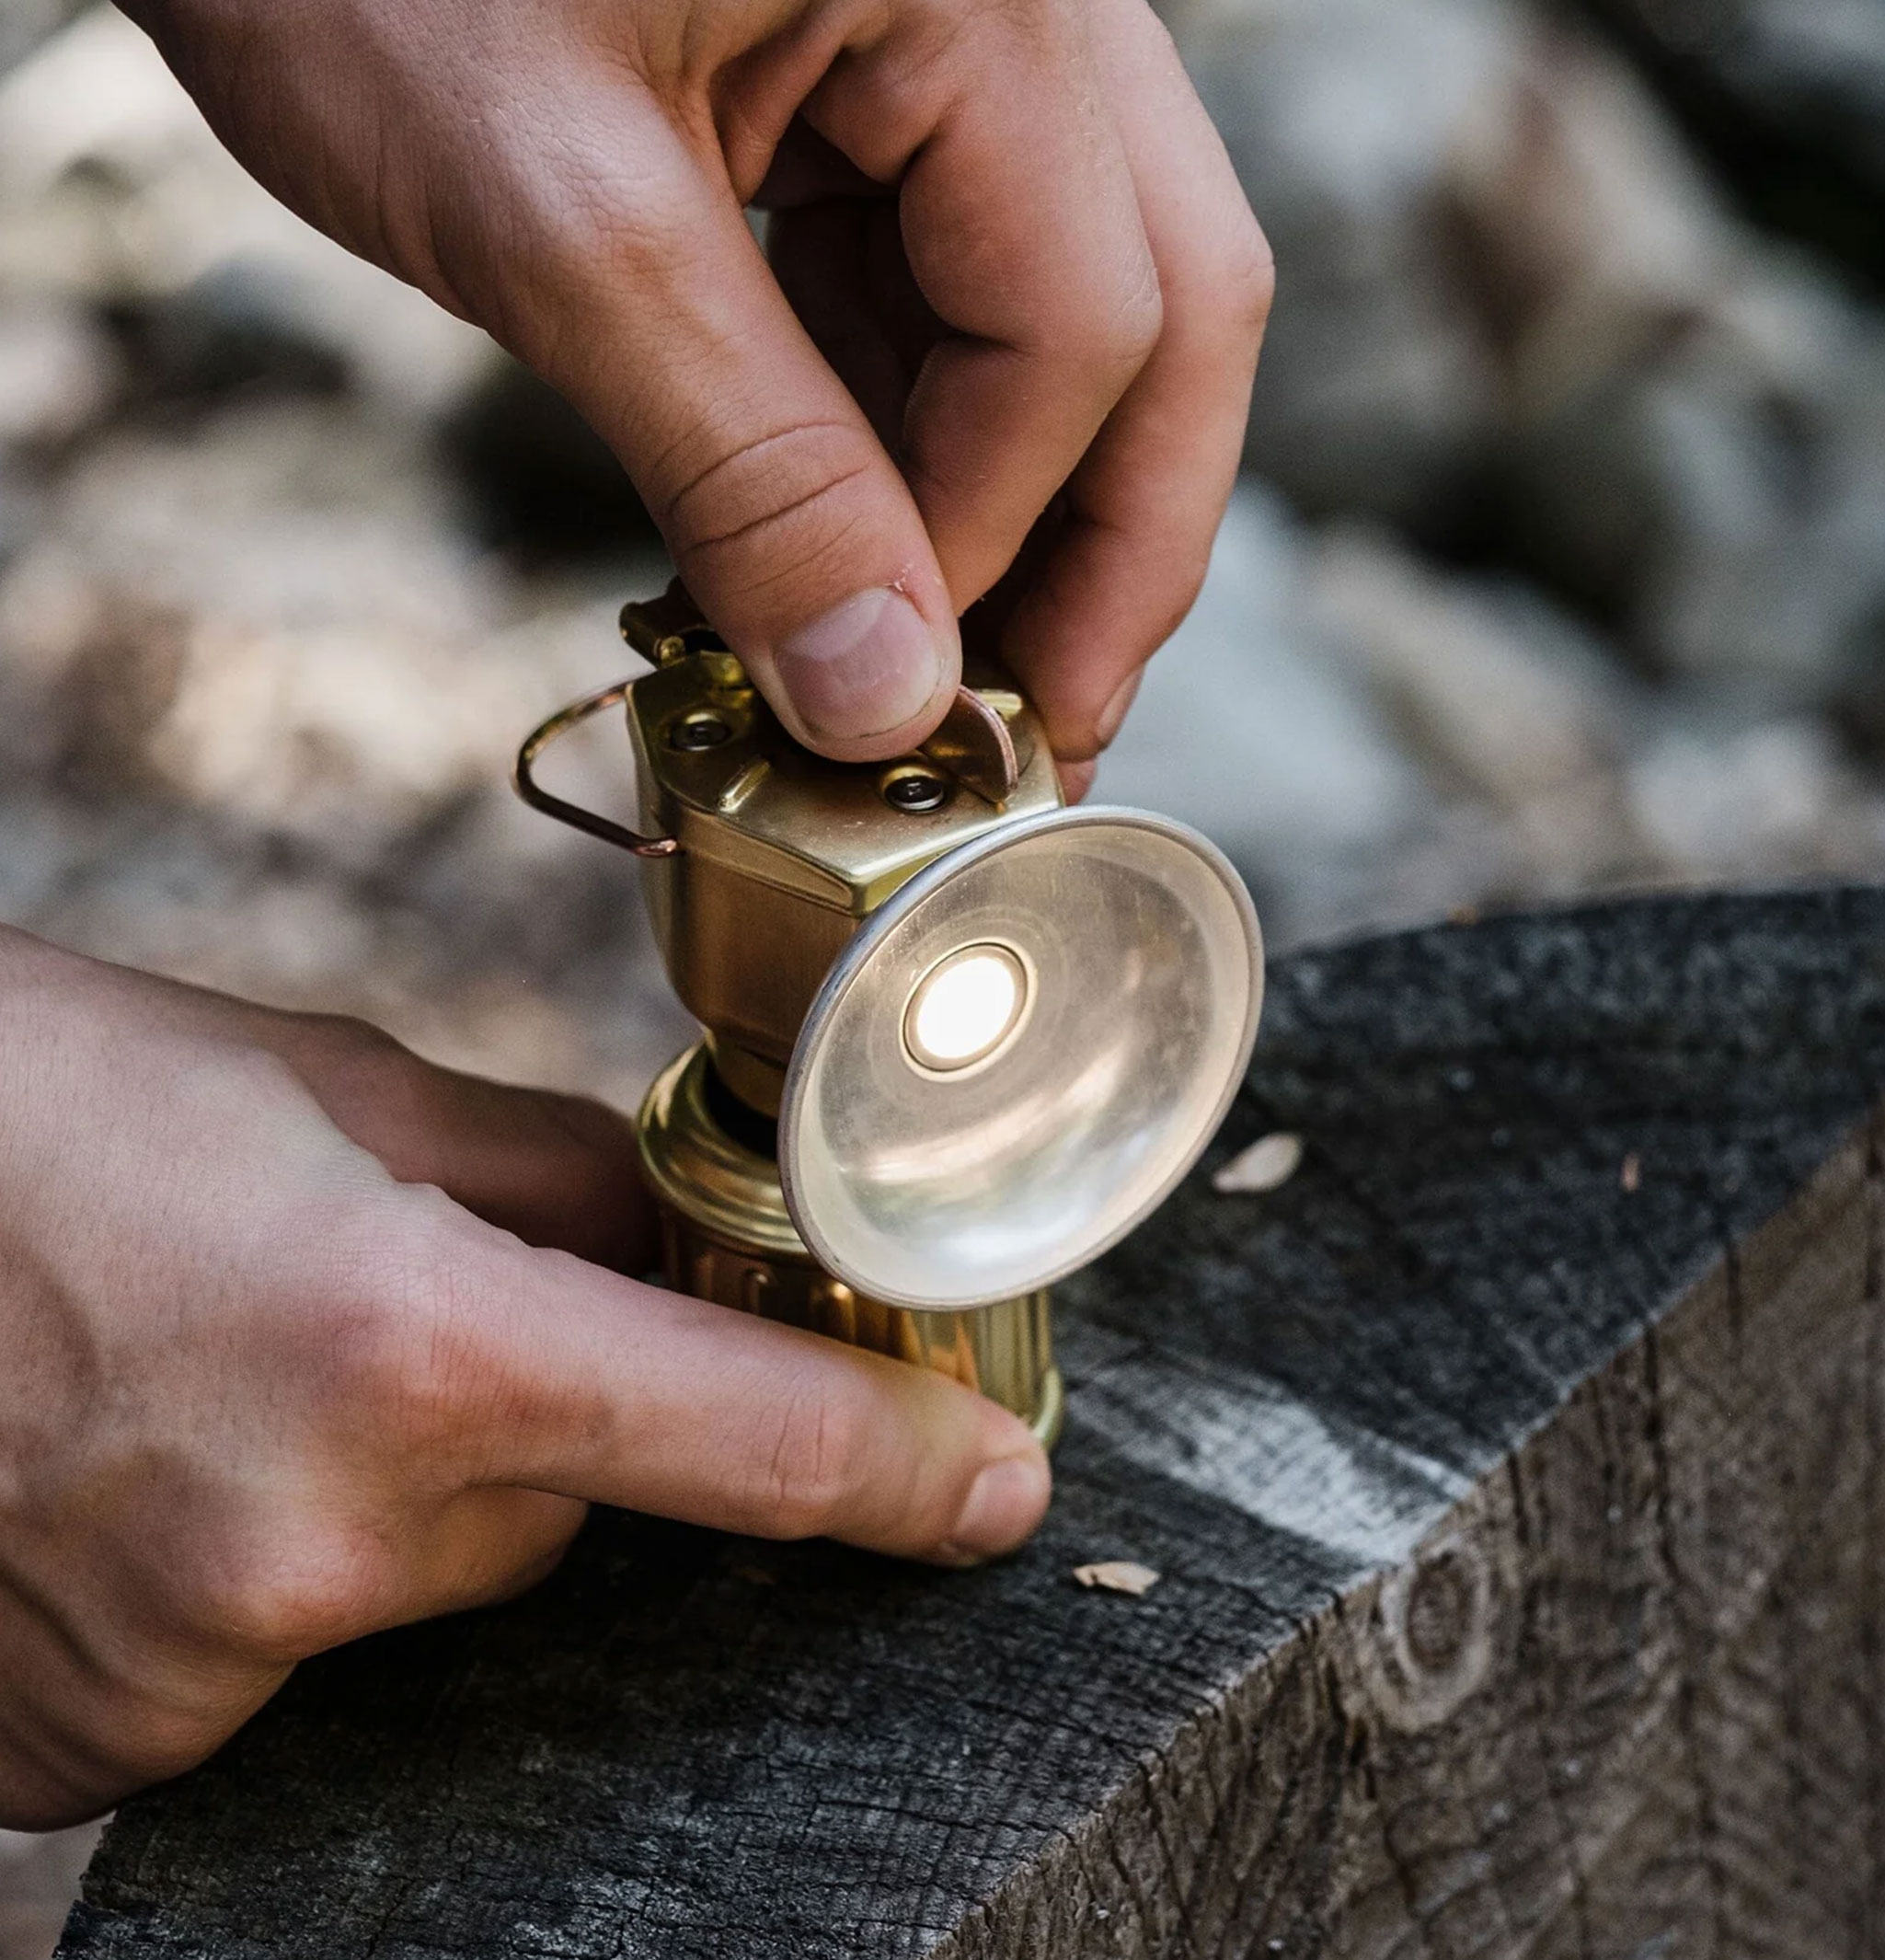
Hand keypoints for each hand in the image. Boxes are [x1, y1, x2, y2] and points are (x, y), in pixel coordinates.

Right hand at [0, 927, 1048, 1828]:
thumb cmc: (36, 1106)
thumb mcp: (325, 1090)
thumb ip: (544, 1181)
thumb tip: (674, 1240)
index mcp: (406, 1348)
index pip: (743, 1443)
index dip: (898, 1466)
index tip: (990, 1490)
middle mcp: (312, 1545)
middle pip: (564, 1513)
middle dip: (536, 1419)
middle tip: (392, 1310)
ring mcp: (195, 1673)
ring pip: (423, 1586)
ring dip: (387, 1496)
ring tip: (234, 1368)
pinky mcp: (99, 1749)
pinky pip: (275, 1662)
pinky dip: (259, 1572)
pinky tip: (155, 1463)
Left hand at [119, 0, 1269, 788]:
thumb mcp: (555, 219)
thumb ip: (750, 469)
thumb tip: (884, 700)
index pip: (1082, 325)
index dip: (998, 546)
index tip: (893, 702)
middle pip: (1158, 312)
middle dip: (1098, 548)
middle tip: (1033, 739)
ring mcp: (954, 25)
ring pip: (1067, 307)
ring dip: (1000, 502)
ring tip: (912, 664)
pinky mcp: (867, 66)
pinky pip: (947, 272)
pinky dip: (903, 422)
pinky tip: (837, 534)